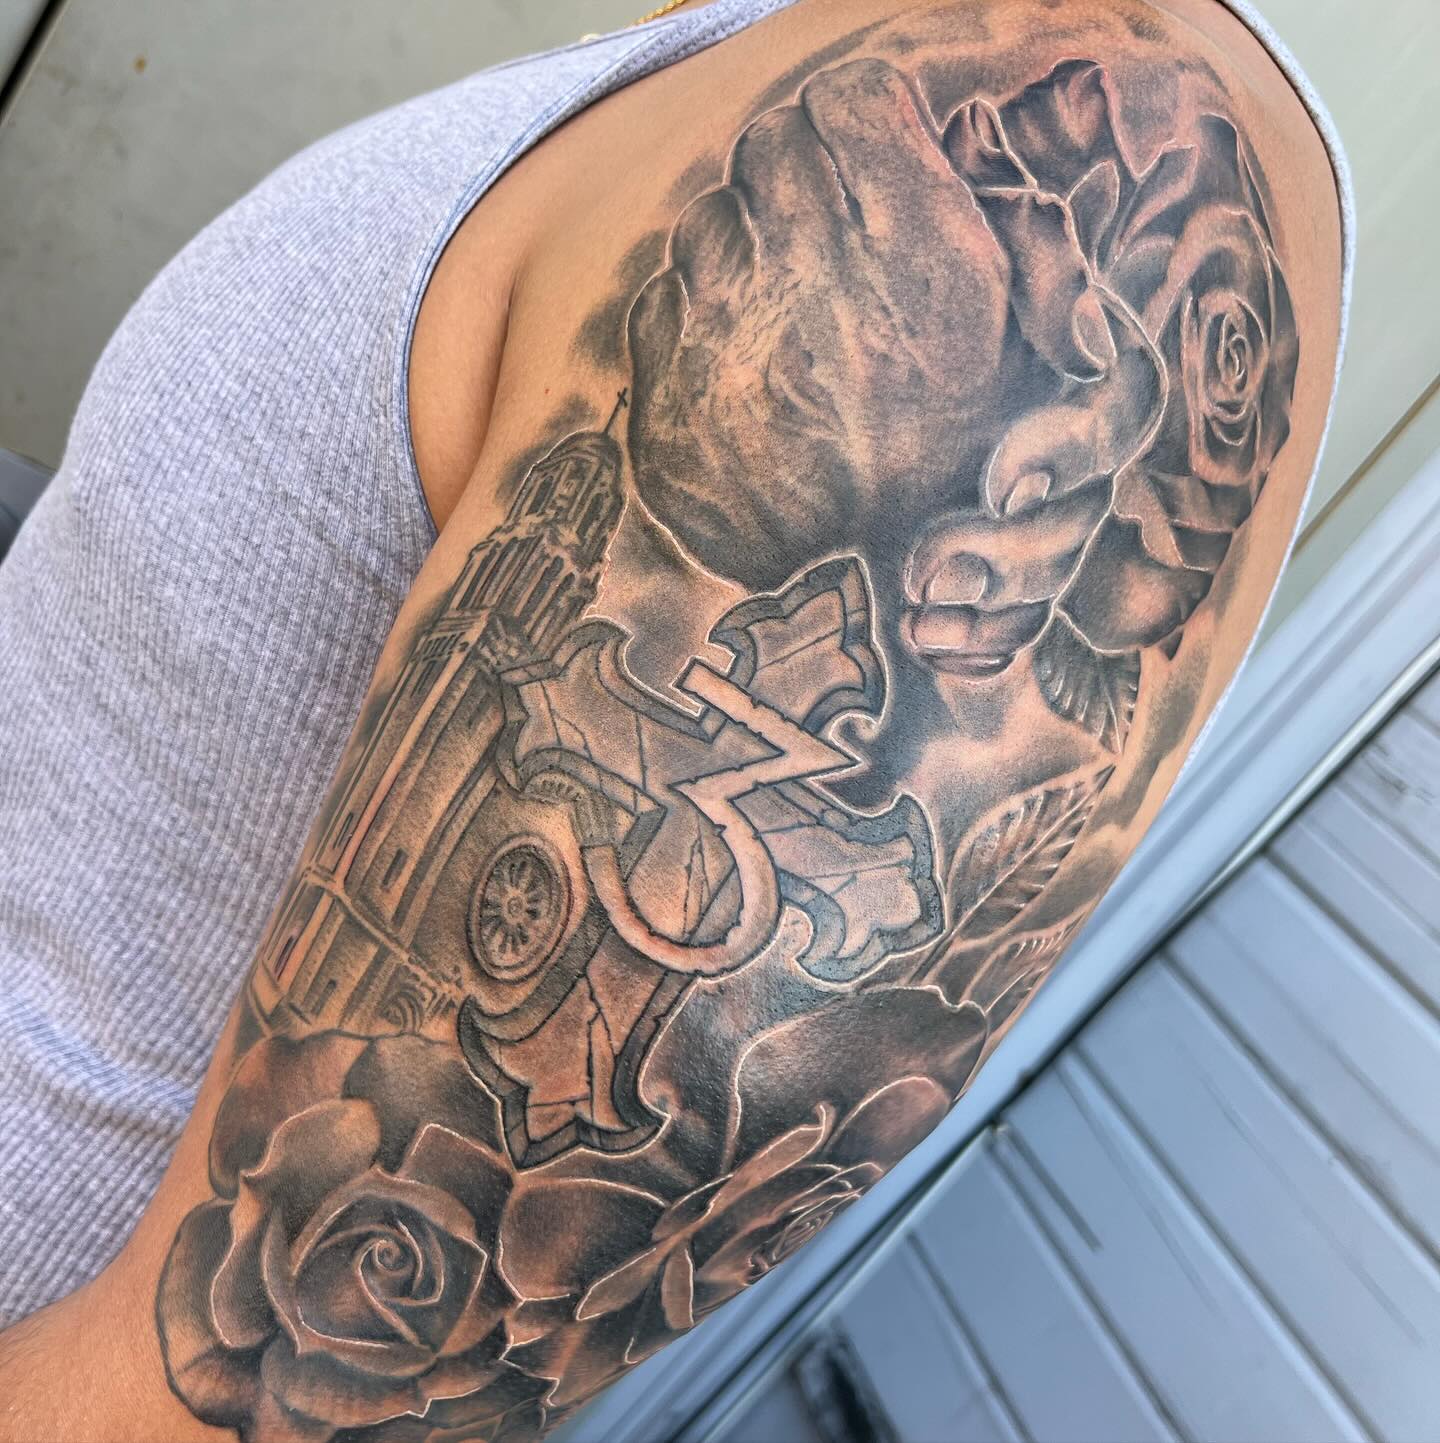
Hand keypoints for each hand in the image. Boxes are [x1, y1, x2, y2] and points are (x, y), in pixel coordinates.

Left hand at [626, 58, 1016, 589]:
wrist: (844, 596)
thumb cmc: (949, 476)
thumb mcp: (1027, 357)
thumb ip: (1019, 239)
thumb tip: (956, 137)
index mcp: (921, 260)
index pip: (855, 99)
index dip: (862, 118)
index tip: (870, 148)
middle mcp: (817, 279)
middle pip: (774, 143)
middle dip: (800, 172)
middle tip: (824, 231)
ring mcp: (727, 331)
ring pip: (711, 216)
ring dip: (743, 245)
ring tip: (783, 312)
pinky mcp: (664, 384)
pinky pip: (665, 295)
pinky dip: (695, 315)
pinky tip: (740, 366)